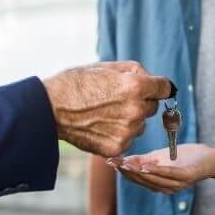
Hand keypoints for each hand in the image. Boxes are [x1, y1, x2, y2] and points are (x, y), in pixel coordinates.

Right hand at [43, 61, 172, 156]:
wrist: (49, 109)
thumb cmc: (75, 84)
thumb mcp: (105, 67)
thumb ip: (134, 71)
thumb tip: (151, 79)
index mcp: (135, 87)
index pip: (165, 88)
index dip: (159, 87)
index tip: (156, 89)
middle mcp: (135, 110)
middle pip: (152, 108)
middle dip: (142, 102)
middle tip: (118, 100)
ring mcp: (127, 131)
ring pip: (140, 125)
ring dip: (130, 120)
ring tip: (105, 114)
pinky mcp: (117, 147)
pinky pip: (128, 139)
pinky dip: (119, 134)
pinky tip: (101, 126)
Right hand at [109, 143, 214, 193]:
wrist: (211, 158)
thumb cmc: (186, 157)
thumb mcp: (160, 157)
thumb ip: (143, 159)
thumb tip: (123, 159)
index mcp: (159, 183)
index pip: (137, 179)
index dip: (123, 171)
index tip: (109, 162)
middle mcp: (166, 188)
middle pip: (143, 180)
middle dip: (128, 172)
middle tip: (114, 163)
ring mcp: (177, 184)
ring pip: (154, 179)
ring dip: (139, 172)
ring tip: (126, 165)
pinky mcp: (186, 176)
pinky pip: (169, 174)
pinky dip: (156, 170)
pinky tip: (146, 165)